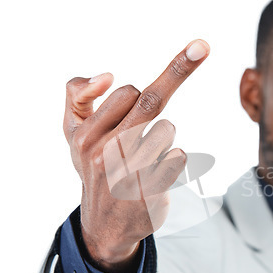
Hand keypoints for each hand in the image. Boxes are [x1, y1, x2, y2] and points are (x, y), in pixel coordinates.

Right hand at [63, 39, 209, 272]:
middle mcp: (105, 153)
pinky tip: (156, 175)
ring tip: (144, 156)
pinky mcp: (152, 192)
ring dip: (163, 137)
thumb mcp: (72, 133)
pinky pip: (179, 156)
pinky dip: (173, 160)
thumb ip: (76, 96)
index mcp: (85, 136)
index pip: (127, 93)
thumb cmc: (94, 168)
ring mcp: (129, 174)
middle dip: (173, 81)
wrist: (104, 225)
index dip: (154, 81)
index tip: (201, 47)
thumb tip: (106, 75)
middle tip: (200, 49)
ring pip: (167, 129)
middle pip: (150, 102)